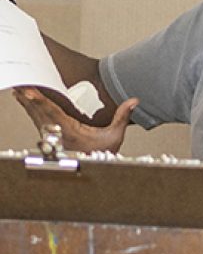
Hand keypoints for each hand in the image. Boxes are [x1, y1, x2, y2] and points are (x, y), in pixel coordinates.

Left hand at [14, 87, 137, 152]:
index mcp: (70, 131)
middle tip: (20, 84)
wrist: (93, 169)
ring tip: (19, 89)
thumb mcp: (114, 135)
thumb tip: (133, 101)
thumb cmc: (101, 154)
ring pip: (35, 116)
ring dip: (26, 102)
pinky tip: (25, 101)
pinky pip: (36, 120)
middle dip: (28, 98)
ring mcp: (52, 135)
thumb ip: (122, 116)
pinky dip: (30, 109)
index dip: (40, 101)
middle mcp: (57, 133)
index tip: (31, 91)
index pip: (52, 112)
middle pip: (38, 112)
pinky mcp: (50, 136)